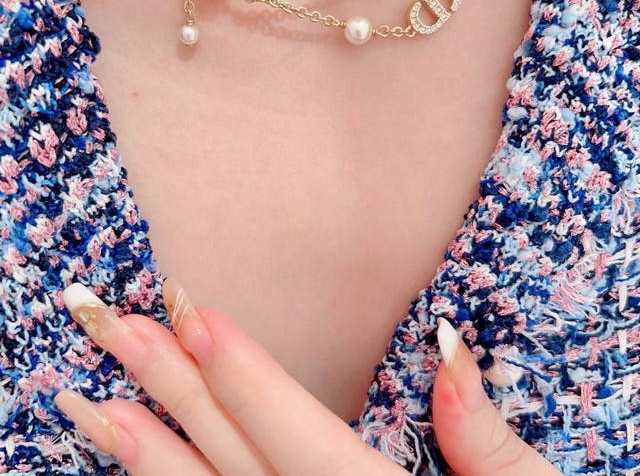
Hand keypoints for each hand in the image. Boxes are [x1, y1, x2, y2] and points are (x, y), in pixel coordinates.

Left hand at [54, 280, 559, 474]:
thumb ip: (485, 438)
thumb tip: (450, 343)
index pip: (302, 436)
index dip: (246, 373)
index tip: (191, 312)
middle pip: (238, 468)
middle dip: (174, 395)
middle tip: (111, 332)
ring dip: (149, 461)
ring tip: (95, 408)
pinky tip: (139, 474)